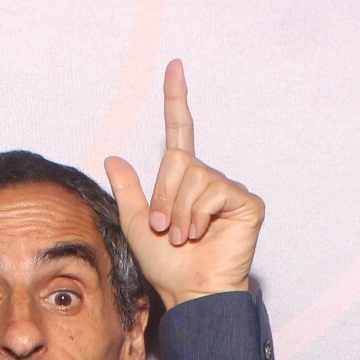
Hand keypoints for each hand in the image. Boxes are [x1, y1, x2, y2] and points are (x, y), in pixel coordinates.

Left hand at [103, 60, 264, 309]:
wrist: (190, 292)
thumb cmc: (167, 265)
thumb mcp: (135, 224)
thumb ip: (127, 191)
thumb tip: (113, 158)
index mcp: (183, 181)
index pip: (180, 132)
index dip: (176, 99)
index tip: (174, 67)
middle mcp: (207, 179)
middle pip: (177, 161)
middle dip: (163, 196)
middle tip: (163, 228)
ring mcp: (228, 189)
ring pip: (193, 177)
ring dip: (178, 211)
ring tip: (182, 235)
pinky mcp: (246, 202)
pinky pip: (213, 191)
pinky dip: (197, 214)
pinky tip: (201, 233)